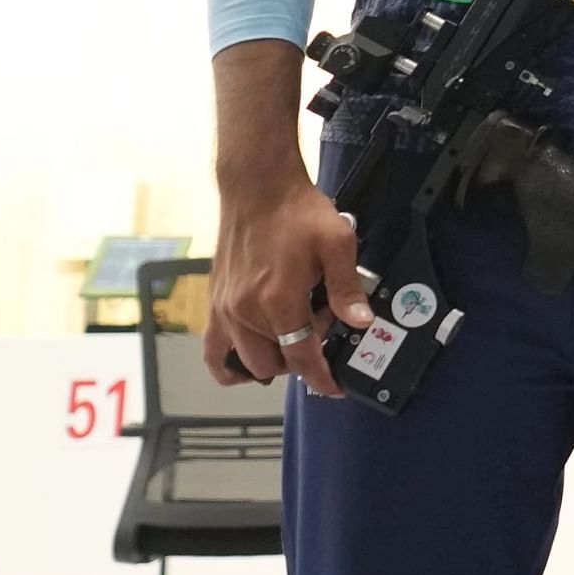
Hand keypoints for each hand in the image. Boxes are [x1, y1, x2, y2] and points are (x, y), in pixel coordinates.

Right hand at [207, 176, 371, 398]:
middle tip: (319, 326)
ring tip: (292, 335)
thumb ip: (347, 287)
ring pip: (248, 363)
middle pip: (275, 363)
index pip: (301, 357)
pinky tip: (248, 360)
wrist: (257, 187)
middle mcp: (246, 312)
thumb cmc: (297, 212)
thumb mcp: (337, 243)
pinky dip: (229, 366)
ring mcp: (225, 310)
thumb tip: (361, 322)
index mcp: (279, 300)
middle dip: (302, 358)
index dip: (321, 377)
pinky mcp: (214, 303)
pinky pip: (212, 352)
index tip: (334, 387)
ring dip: (273, 360)